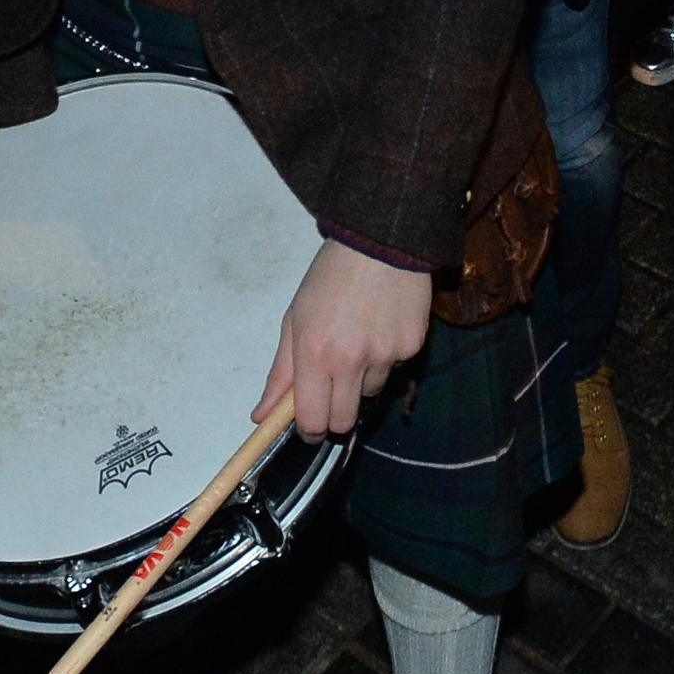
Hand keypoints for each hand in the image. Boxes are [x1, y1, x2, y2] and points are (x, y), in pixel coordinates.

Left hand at [261, 239, 434, 439]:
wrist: (379, 242)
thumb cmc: (329, 279)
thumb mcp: (295, 320)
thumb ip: (280, 373)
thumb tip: (261, 416)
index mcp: (314, 353)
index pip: (312, 420)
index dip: (309, 430)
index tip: (309, 426)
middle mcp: (351, 360)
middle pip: (344, 421)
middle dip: (335, 415)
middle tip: (332, 391)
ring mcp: (385, 355)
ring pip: (370, 392)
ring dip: (361, 380)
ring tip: (359, 341)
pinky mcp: (412, 347)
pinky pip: (393, 369)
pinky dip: (384, 358)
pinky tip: (380, 327)